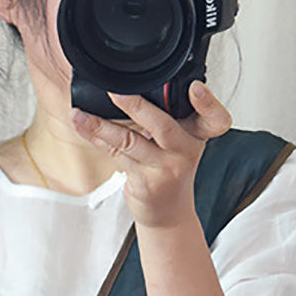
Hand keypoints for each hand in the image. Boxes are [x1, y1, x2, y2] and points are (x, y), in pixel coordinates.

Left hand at [70, 81, 231, 228]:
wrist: (168, 212)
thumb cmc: (170, 169)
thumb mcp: (180, 140)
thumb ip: (166, 114)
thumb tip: (130, 82)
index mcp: (197, 134)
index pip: (215, 119)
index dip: (208, 103)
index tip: (195, 88)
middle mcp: (185, 150)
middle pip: (163, 126)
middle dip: (138, 108)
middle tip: (116, 92)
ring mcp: (165, 169)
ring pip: (130, 141)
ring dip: (101, 126)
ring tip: (80, 114)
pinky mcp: (145, 182)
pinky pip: (116, 153)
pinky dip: (95, 137)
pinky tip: (81, 124)